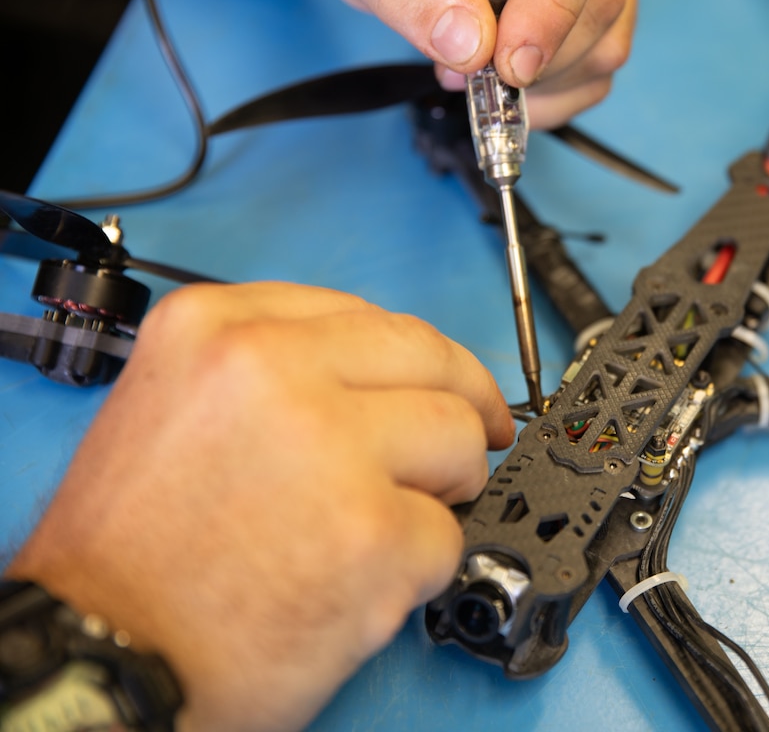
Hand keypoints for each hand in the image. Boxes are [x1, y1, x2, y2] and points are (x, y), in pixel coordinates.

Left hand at [1, 0, 635, 127]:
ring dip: (543, 83)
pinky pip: (602, 60)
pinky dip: (556, 92)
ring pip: (608, 38)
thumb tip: (469, 43)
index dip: (554, 6)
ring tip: (471, 70)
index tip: (509, 65)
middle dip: (534, 58)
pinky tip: (502, 78)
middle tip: (460, 71)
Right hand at [6, 282, 513, 731]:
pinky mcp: (372, 532)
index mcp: (219, 329)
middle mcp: (274, 371)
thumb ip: (273, 372)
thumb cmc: (124, 556)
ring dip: (442, 490)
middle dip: (462, 408)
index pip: (368, 317)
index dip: (416, 360)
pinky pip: (448, 535)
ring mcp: (330, 449)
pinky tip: (358, 584)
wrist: (100, 653)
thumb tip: (377, 381)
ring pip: (459, 440)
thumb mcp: (173, 407)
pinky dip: (420, 568)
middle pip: (431, 362)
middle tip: (468, 446)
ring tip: (379, 531)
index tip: (440, 381)